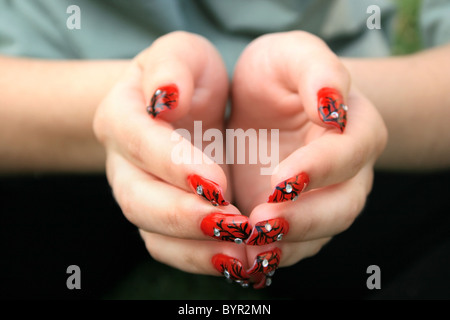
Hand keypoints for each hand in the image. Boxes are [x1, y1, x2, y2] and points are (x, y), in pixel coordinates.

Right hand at [94, 32, 249, 276]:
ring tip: (242, 252)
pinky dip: (202, 258)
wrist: (179, 106)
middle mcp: (122, 162)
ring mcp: (140, 193)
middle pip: (138, 200)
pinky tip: (238, 258)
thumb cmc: (184, 76)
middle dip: (184, 216)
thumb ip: (173, 65)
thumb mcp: (181, 54)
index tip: (218, 182)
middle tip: (232, 224)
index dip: (174, 164)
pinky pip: (172, 248)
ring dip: (196, 248)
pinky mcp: (161, 216)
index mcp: (121, 115)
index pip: (138, 141)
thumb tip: (168, 95)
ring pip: (154, 233)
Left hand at [228, 31, 386, 282]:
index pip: (350, 152)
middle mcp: (348, 169)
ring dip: (287, 244)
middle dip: (305, 219)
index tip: (280, 179)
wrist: (266, 104)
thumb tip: (332, 101)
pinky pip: (295, 244)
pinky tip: (245, 256)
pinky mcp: (298, 215)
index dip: (319, 168)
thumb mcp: (292, 55)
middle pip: (343, 205)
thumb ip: (316, 68)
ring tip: (249, 246)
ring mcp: (325, 196)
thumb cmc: (279, 75)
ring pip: (320, 233)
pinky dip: (273, 254)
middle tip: (261, 223)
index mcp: (354, 126)